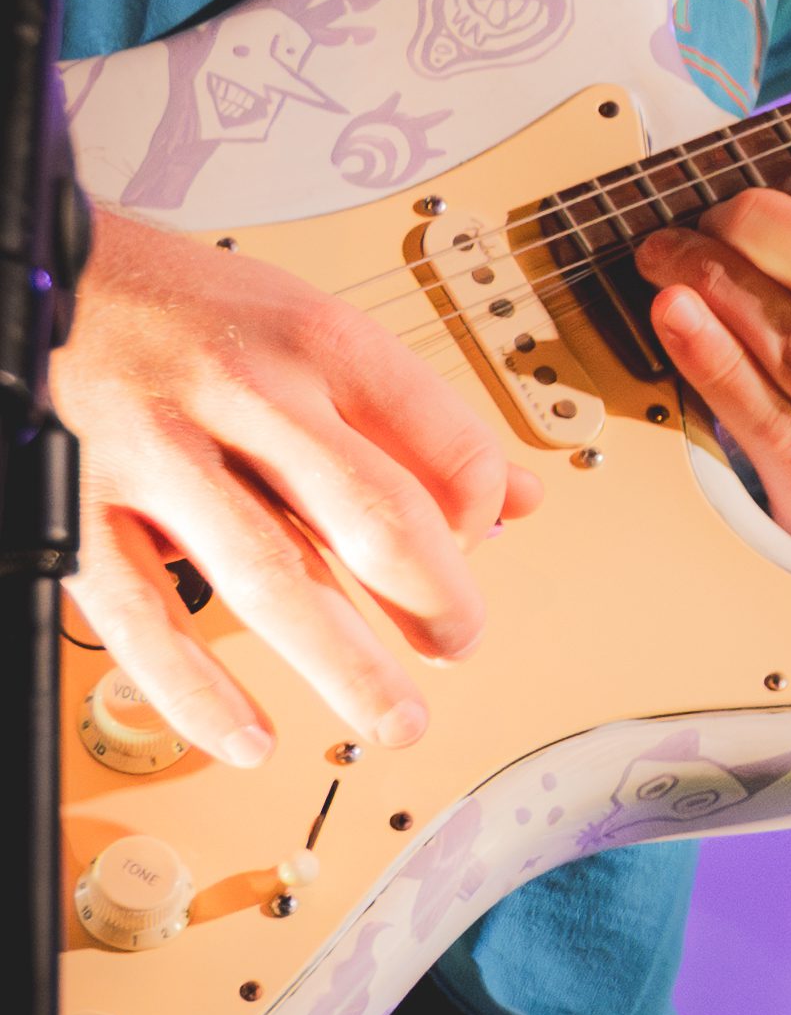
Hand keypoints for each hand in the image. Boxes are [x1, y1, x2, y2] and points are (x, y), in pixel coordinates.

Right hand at [51, 204, 538, 765]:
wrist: (36, 279)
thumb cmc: (182, 311)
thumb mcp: (307, 331)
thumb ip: (412, 421)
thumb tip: (518, 498)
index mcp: (314, 339)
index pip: (442, 441)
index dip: (482, 511)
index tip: (480, 547)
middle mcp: (241, 390)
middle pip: (373, 516)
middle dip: (435, 602)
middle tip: (459, 647)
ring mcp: (157, 453)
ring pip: (272, 579)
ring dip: (346, 666)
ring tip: (395, 718)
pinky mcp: (81, 510)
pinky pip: (145, 620)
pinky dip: (199, 692)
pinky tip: (249, 735)